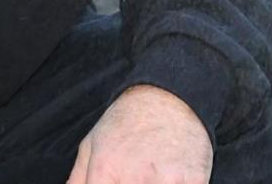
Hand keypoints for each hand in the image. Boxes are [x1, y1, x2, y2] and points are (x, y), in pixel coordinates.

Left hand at [66, 86, 212, 183]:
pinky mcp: (194, 181)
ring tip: (152, 176)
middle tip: (135, 180)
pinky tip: (171, 178)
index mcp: (105, 171)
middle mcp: (134, 177)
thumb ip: (77, 181)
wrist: (169, 96)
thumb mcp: (92, 145)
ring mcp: (166, 181)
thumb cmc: (127, 123)